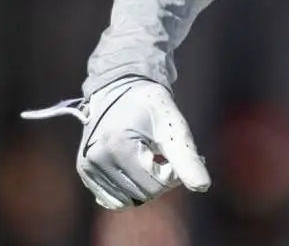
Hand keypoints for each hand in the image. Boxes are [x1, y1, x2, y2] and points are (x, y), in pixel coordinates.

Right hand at [22, 78, 209, 210]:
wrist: (121, 88)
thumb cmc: (151, 105)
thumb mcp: (173, 127)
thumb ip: (187, 159)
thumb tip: (204, 187)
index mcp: (118, 145)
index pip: (155, 185)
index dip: (174, 175)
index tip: (178, 154)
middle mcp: (97, 158)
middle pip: (142, 195)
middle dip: (160, 180)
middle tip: (166, 157)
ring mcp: (87, 167)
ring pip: (127, 201)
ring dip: (144, 186)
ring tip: (149, 159)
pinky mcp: (85, 171)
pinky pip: (111, 199)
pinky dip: (128, 190)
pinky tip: (135, 168)